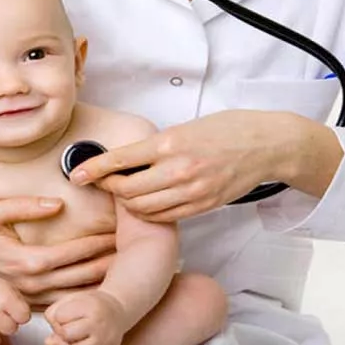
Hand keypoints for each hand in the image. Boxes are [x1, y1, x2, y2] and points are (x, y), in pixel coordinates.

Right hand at [0, 197, 115, 297]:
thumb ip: (23, 205)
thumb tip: (57, 203)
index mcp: (23, 260)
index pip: (69, 253)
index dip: (93, 243)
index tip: (112, 232)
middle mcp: (28, 284)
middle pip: (77, 276)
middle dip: (104, 262)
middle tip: (128, 249)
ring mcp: (29, 297)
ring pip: (74, 294)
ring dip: (99, 281)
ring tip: (122, 266)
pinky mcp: (28, 304)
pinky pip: (62, 304)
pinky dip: (84, 296)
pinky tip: (101, 286)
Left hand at [45, 290, 126, 344]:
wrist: (117, 309)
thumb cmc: (91, 304)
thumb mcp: (73, 298)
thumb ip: (56, 310)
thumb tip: (53, 327)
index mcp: (88, 307)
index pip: (60, 317)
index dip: (60, 317)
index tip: (68, 314)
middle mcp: (98, 323)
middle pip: (67, 334)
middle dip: (66, 332)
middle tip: (73, 327)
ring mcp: (106, 338)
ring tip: (81, 337)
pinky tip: (88, 344)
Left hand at [69, 110, 303, 221]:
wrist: (267, 145)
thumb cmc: (228, 130)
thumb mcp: (185, 128)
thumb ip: (157, 147)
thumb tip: (127, 159)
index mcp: (170, 144)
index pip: (120, 160)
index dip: (93, 169)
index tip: (78, 174)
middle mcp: (178, 170)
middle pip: (126, 190)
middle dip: (109, 188)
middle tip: (103, 181)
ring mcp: (192, 192)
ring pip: (142, 208)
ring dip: (127, 202)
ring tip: (125, 191)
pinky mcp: (202, 206)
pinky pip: (164, 217)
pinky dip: (149, 212)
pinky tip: (147, 202)